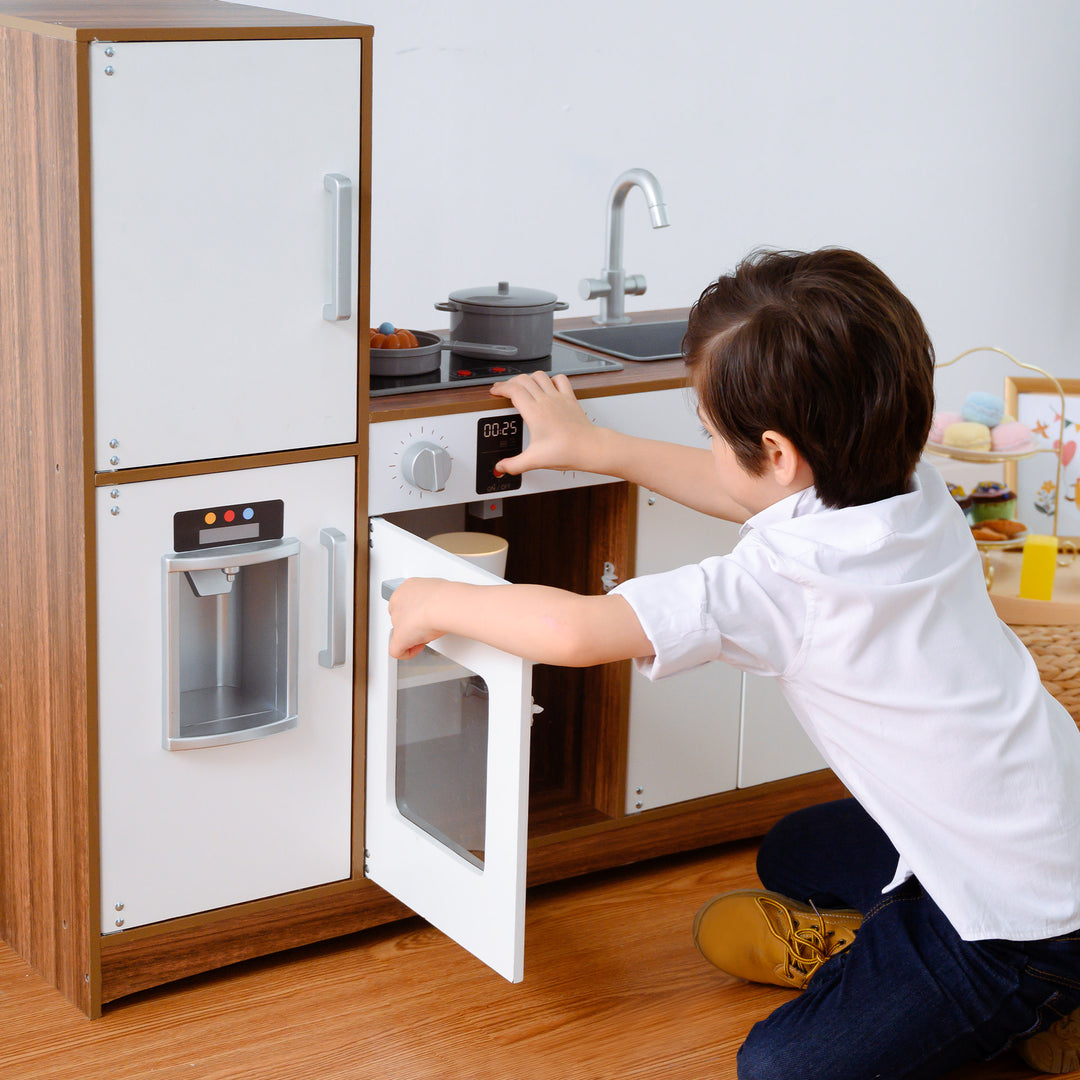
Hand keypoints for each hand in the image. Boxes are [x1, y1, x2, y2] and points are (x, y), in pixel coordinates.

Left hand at [387, 577, 445, 659]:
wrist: (443, 604)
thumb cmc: (445, 596)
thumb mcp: (440, 591)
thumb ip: (434, 598)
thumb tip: (441, 605)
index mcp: (407, 587)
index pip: (405, 603)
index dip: (416, 612)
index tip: (427, 616)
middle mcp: (398, 601)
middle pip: (401, 618)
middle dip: (415, 625)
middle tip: (429, 626)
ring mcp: (397, 620)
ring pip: (401, 633)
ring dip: (414, 636)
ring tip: (430, 633)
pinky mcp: (399, 637)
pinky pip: (397, 650)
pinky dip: (407, 653)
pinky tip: (419, 648)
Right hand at [488, 371, 602, 474]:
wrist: (589, 448)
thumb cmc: (566, 451)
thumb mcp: (534, 460)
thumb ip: (513, 464)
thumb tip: (500, 468)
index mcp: (534, 412)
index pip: (513, 390)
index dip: (500, 388)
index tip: (495, 391)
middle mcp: (546, 401)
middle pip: (523, 379)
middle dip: (510, 382)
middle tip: (505, 390)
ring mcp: (558, 397)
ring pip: (540, 376)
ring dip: (529, 378)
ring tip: (523, 386)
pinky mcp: (570, 398)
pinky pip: (560, 379)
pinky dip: (551, 379)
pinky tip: (548, 386)